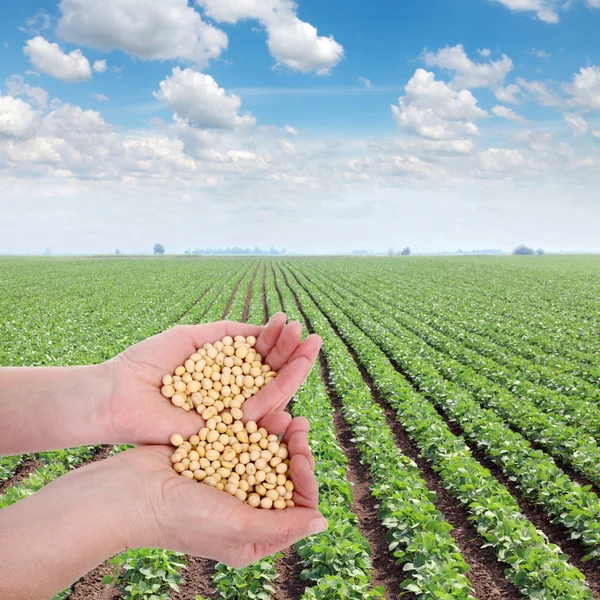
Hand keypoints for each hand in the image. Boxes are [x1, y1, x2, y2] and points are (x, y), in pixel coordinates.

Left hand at [101, 314, 321, 444]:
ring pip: (270, 392)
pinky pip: (258, 415)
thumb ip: (226, 333)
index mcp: (223, 372)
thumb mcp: (190, 337)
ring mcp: (230, 414)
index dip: (276, 341)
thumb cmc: (147, 365)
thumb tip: (261, 328)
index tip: (290, 323)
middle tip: (312, 336)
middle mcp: (231, 394)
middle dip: (292, 354)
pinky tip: (297, 370)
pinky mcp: (226, 433)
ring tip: (311, 346)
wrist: (118, 396)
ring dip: (293, 369)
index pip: (257, 356)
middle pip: (269, 374)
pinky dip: (280, 394)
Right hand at [112, 416, 324, 565]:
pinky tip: (268, 413)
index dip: (306, 481)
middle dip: (296, 453)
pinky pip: (245, 441)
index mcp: (252, 536)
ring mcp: (229, 482)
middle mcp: (244, 510)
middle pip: (285, 478)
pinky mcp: (216, 459)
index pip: (296, 508)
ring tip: (290, 416)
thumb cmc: (179, 517)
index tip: (301, 457)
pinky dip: (258, 428)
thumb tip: (321, 522)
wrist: (128, 493)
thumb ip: (280, 525)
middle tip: (299, 427)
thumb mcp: (235, 526)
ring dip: (281, 436)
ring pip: (268, 456)